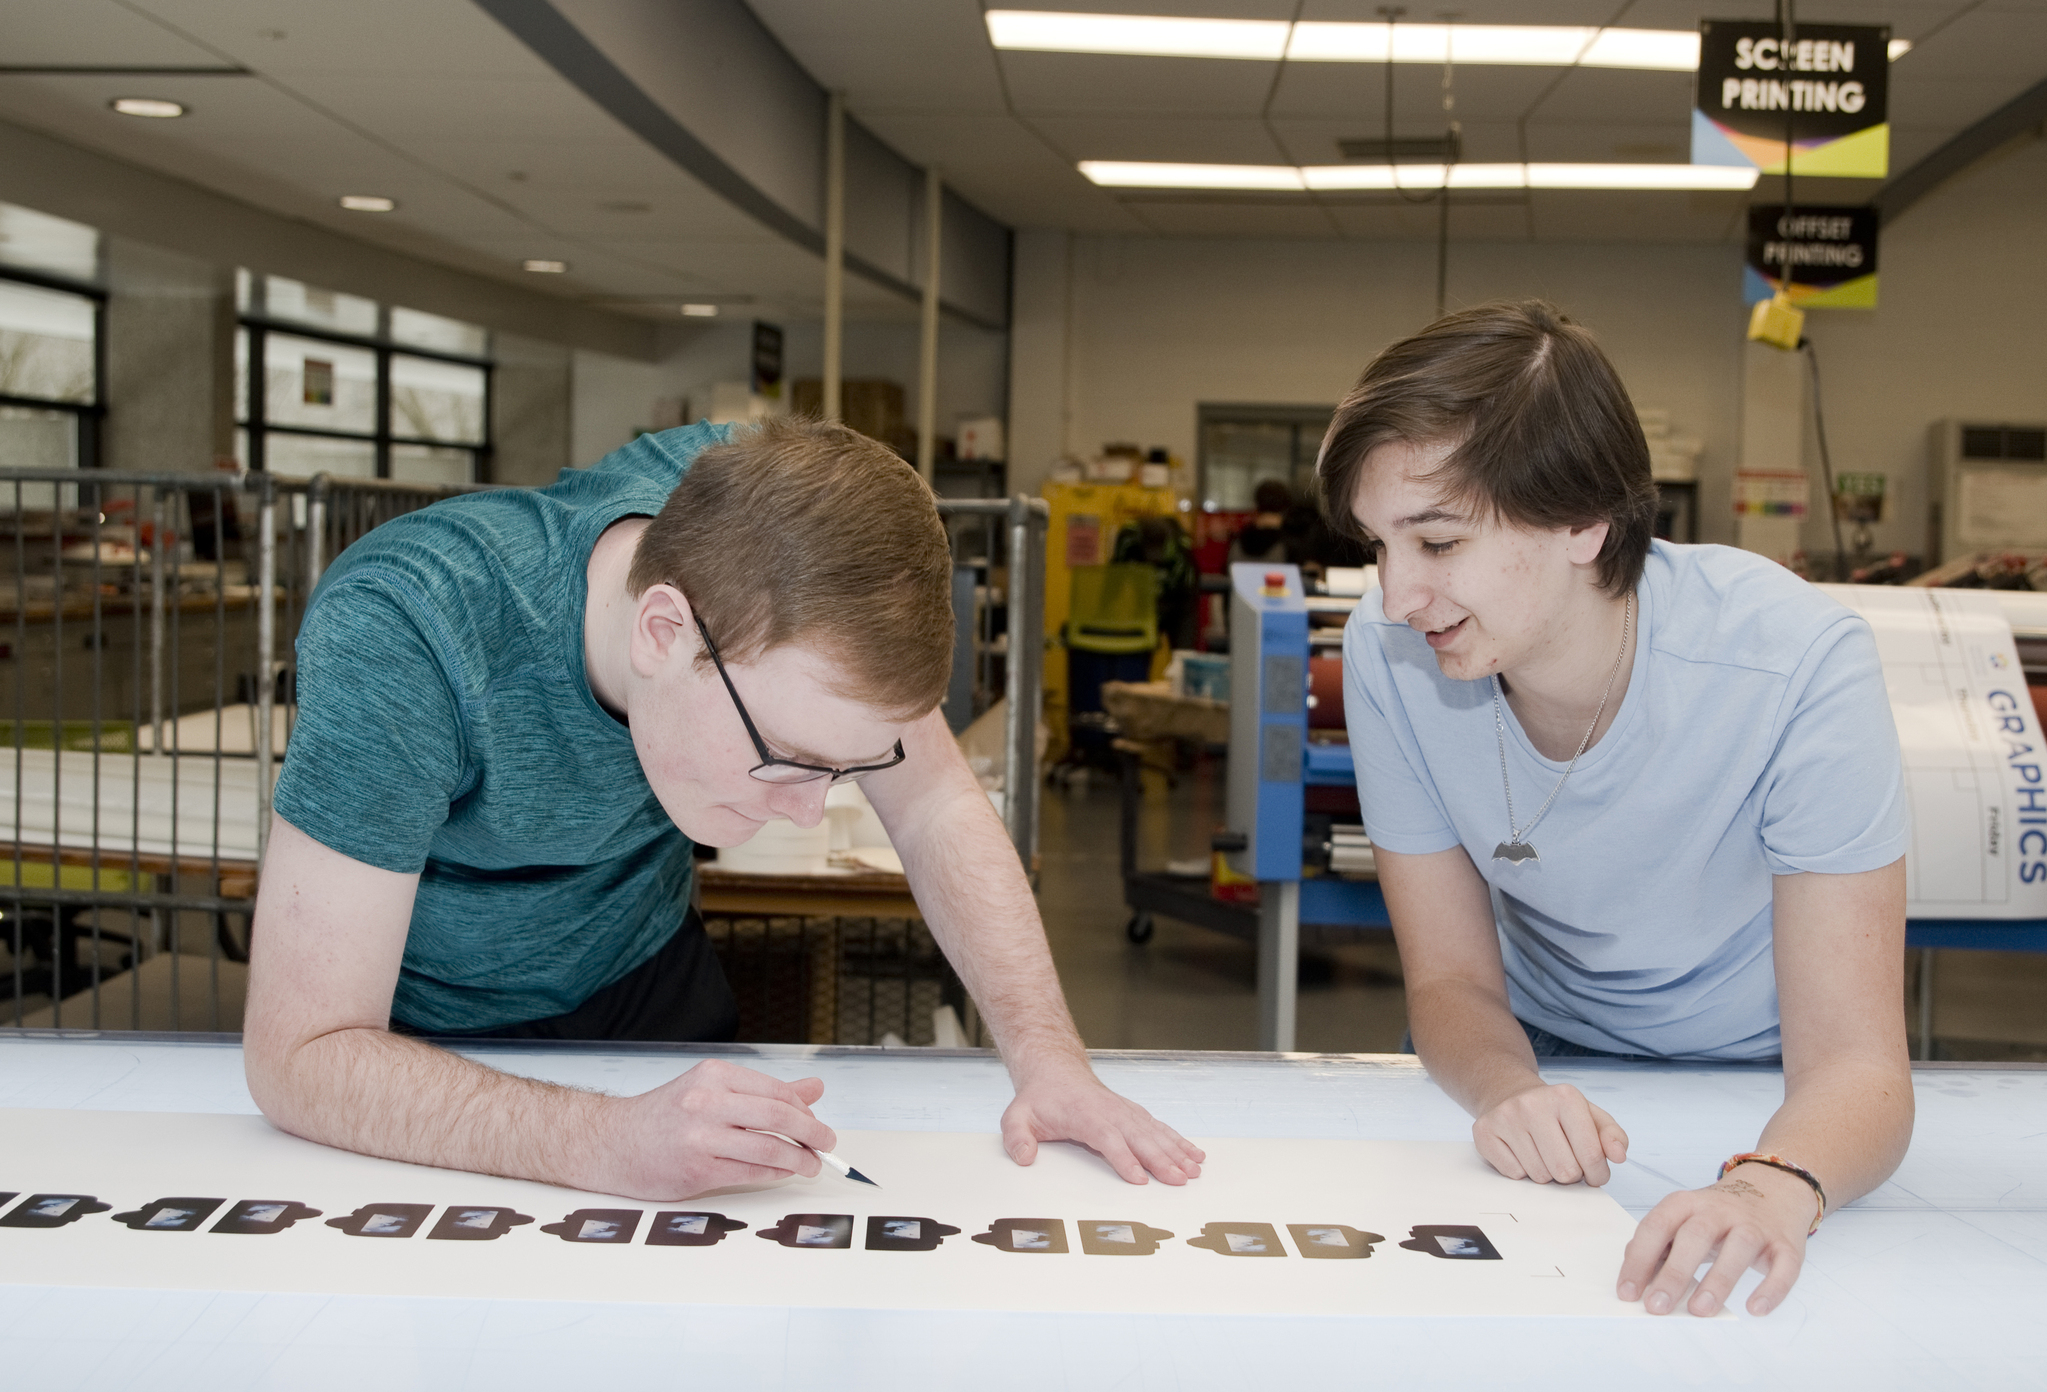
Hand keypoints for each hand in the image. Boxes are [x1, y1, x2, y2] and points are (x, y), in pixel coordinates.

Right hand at [597, 1059, 837, 1199]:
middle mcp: (707, 1101)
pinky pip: (751, 1173)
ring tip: (811, 1165)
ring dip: (800, 1159)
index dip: (805, 1110)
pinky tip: (784, 1173)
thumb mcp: (710, 1091)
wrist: (609, 1143)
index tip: (817, 1122)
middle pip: (780, 1116)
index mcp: (714, 1076)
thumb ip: (763, 1091)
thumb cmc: (662, 1118)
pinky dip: (776, 1174)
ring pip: (770, 1148)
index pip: (776, 1091)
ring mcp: (701, 1136)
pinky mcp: (697, 1170)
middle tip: (828, 1144)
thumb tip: (815, 1088)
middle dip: (813, 1133)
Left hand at [1000, 1064, 1206, 1184]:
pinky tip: (1195, 1154)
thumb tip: (1024, 1158)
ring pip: (1155, 1133)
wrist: (1055, 1072)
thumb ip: (1017, 1137)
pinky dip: (1178, 1141)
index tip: (1139, 1179)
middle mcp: (1110, 1112)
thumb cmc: (1039, 1099)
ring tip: (1195, 1170)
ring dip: (1177, 1152)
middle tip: (1180, 1179)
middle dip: (1162, 1159)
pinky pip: (1159, 1128)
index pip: (1108, 1138)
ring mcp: (1125, 1112)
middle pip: (1140, 1137)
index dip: (1124, 1158)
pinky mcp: (1133, 1115)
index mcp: (1084, 1114)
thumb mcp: (1016, 1116)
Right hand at [1473, 1082, 1628, 1185]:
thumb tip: (1618, 1155)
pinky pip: (1514, 1174)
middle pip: (1565, 1171)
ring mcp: (1506, 1117)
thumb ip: (1612, 1135)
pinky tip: (1522, 1152)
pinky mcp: (1485, 1132)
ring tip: (1543, 1154)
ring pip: (1539, 1176)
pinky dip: (1522, 1171)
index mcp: (1566, 1097)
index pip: (1593, 1156)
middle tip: (1565, 1160)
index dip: (1597, 1173)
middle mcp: (1533, 1104)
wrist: (1509, 1093)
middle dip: (1570, 1175)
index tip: (1593, 1171)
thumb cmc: (1555, 1111)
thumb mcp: (1589, 1115)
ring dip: (1546, 1174)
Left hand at [1618, 1164, 1814, 1315]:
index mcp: (1686, 1203)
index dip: (1638, 1259)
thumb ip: (1658, 1243)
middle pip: (1694, 1236)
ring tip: (1700, 1310)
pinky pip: (1783, 1266)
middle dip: (1673, 1273)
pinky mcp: (1785, 1243)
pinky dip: (1772, 1288)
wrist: (1773, 1187)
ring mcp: (1754, 1225)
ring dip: (1718, 1281)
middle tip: (1657, 1306)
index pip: (1655, 1227)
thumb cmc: (1719, 1215)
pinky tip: (1756, 1308)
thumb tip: (1634, 1273)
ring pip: (1737, 1248)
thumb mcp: (1683, 1219)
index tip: (1627, 1292)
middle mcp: (1719, 1210)